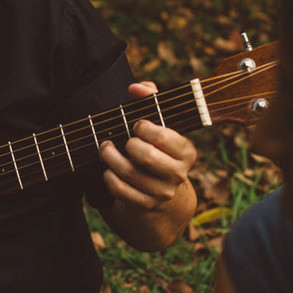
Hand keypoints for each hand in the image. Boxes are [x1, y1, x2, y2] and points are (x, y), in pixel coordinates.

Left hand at [99, 81, 197, 209]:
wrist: (159, 184)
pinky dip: (109, 178)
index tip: (136, 125)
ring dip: (111, 158)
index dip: (144, 128)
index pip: (163, 137)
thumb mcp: (159, 120)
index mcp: (187, 152)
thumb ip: (150, 98)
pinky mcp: (146, 204)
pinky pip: (121, 190)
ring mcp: (163, 192)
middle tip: (121, 139)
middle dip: (128, 144)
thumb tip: (135, 88)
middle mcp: (178, 174)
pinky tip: (108, 169)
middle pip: (147, 156)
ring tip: (106, 149)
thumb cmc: (156, 143)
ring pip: (130, 173)